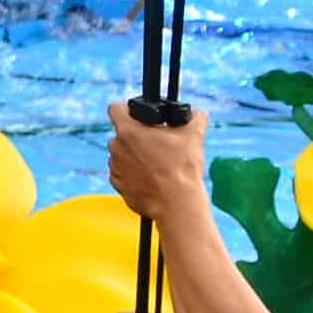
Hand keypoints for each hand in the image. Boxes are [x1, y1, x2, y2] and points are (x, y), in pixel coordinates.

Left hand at [103, 98, 209, 226]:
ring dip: (136, 156)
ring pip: (123, 154)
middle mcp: (116, 147)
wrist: (176, 203)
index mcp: (128, 131)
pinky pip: (124, 174)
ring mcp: (115, 167)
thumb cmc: (182, 168)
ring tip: (158, 165)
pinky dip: (134, 175)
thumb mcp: (194, 136)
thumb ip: (195, 118)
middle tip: (157, 144)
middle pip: (123, 134)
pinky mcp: (118, 185)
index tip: (138, 115)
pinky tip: (152, 179)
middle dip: (138, 137)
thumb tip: (198, 114)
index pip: (115, 108)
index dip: (127, 108)